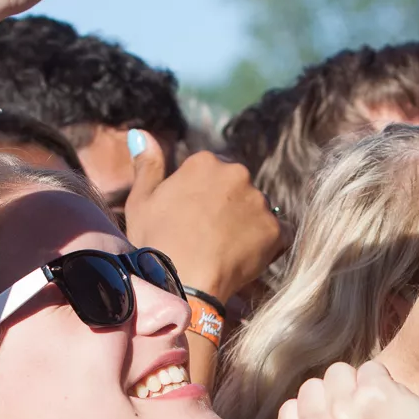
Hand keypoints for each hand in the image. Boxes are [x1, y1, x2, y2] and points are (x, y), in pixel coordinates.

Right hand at [124, 144, 284, 298]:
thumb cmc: (155, 243)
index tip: (191, 221)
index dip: (201, 199)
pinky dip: (267, 245)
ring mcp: (259, 201)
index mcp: (205, 162)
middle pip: (238, 188)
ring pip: (257, 210)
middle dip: (228, 208)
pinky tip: (245, 260)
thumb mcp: (141, 201)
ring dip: (247, 226)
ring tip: (226, 252)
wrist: (181, 285)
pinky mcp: (276, 229)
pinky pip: (278, 234)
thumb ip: (148, 164)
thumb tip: (140, 133)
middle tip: (209, 238)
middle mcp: (237, 173)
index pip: (211, 174)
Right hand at [275, 361, 418, 418]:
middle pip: (312, 386)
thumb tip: (297, 407)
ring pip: (339, 372)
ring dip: (360, 386)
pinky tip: (396, 409)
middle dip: (335, 397)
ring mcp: (342, 413)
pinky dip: (386, 383)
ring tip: (378, 415)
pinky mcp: (374, 395)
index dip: (318, 414)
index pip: (291, 407)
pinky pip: (371, 368)